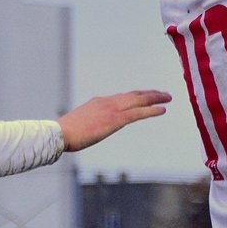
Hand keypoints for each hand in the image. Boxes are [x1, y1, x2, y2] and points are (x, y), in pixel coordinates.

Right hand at [57, 89, 171, 151]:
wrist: (59, 134)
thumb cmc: (65, 133)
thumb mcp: (80, 124)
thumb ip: (90, 123)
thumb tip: (92, 128)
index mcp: (99, 102)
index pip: (123, 97)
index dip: (136, 96)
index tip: (146, 96)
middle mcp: (108, 102)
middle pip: (134, 95)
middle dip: (150, 94)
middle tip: (163, 94)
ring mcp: (112, 110)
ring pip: (139, 100)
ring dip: (155, 98)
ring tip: (167, 98)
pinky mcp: (115, 120)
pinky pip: (138, 113)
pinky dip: (151, 110)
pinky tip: (162, 110)